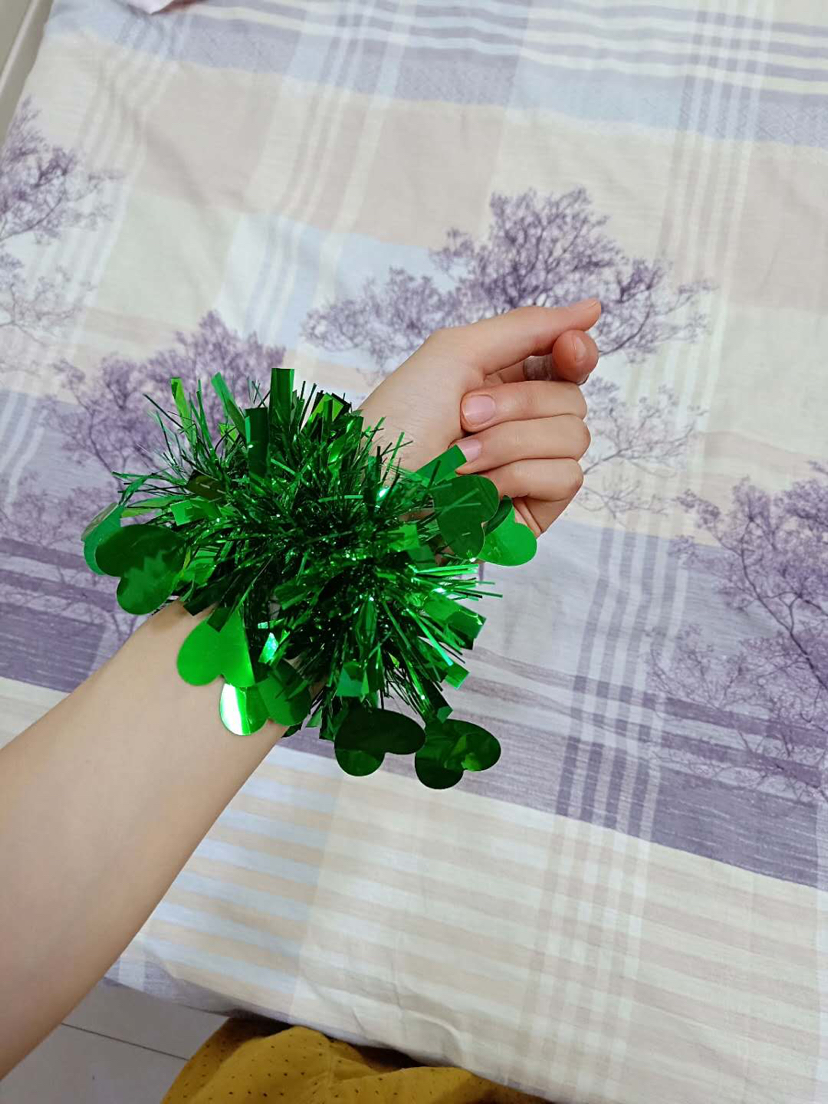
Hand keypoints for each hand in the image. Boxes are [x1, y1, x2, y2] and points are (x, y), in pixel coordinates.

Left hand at [359, 300, 599, 533]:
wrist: (373, 495)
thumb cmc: (398, 422)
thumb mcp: (455, 352)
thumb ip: (527, 327)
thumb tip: (593, 309)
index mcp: (502, 381)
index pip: (568, 360)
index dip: (576, 351)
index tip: (568, 348)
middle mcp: (520, 423)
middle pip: (573, 397)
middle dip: (516, 405)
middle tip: (464, 417)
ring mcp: (530, 467)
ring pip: (574, 436)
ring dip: (510, 443)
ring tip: (459, 459)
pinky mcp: (535, 507)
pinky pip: (566, 477)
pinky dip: (518, 477)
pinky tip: (480, 489)